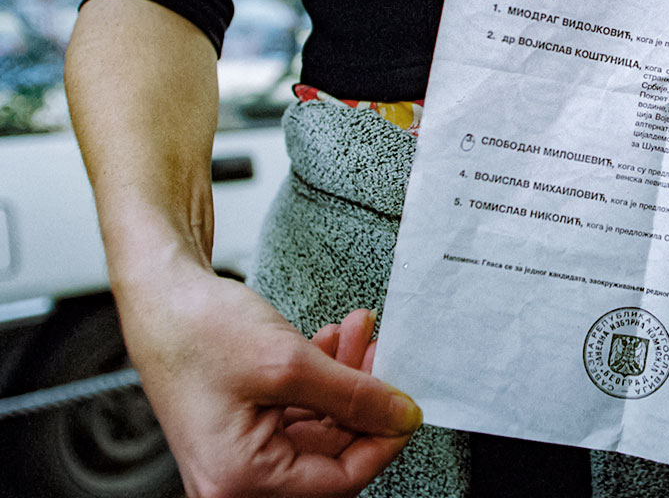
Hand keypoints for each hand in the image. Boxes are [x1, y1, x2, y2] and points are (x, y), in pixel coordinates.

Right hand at [121, 271, 420, 497]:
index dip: (382, 440)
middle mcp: (236, 476)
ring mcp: (239, 451)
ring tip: (360, 334)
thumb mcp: (289, 363)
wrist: (159, 293)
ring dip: (345, 379)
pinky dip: (321, 377)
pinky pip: (299, 410)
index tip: (407, 407)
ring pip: (319, 425)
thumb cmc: (197, 330)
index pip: (339, 480)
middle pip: (330, 452)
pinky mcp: (243, 423)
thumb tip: (400, 416)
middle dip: (363, 399)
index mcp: (240, 478)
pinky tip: (333, 342)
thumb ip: (354, 395)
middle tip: (383, 355)